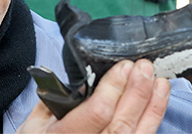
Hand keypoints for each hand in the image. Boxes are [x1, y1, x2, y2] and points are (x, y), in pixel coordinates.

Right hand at [17, 59, 169, 132]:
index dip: (113, 89)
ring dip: (150, 104)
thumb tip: (82, 79)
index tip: (122, 67)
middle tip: (143, 68)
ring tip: (157, 80)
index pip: (96, 114)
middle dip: (136, 92)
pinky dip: (153, 117)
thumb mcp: (33, 123)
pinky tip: (158, 99)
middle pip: (120, 123)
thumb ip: (55, 100)